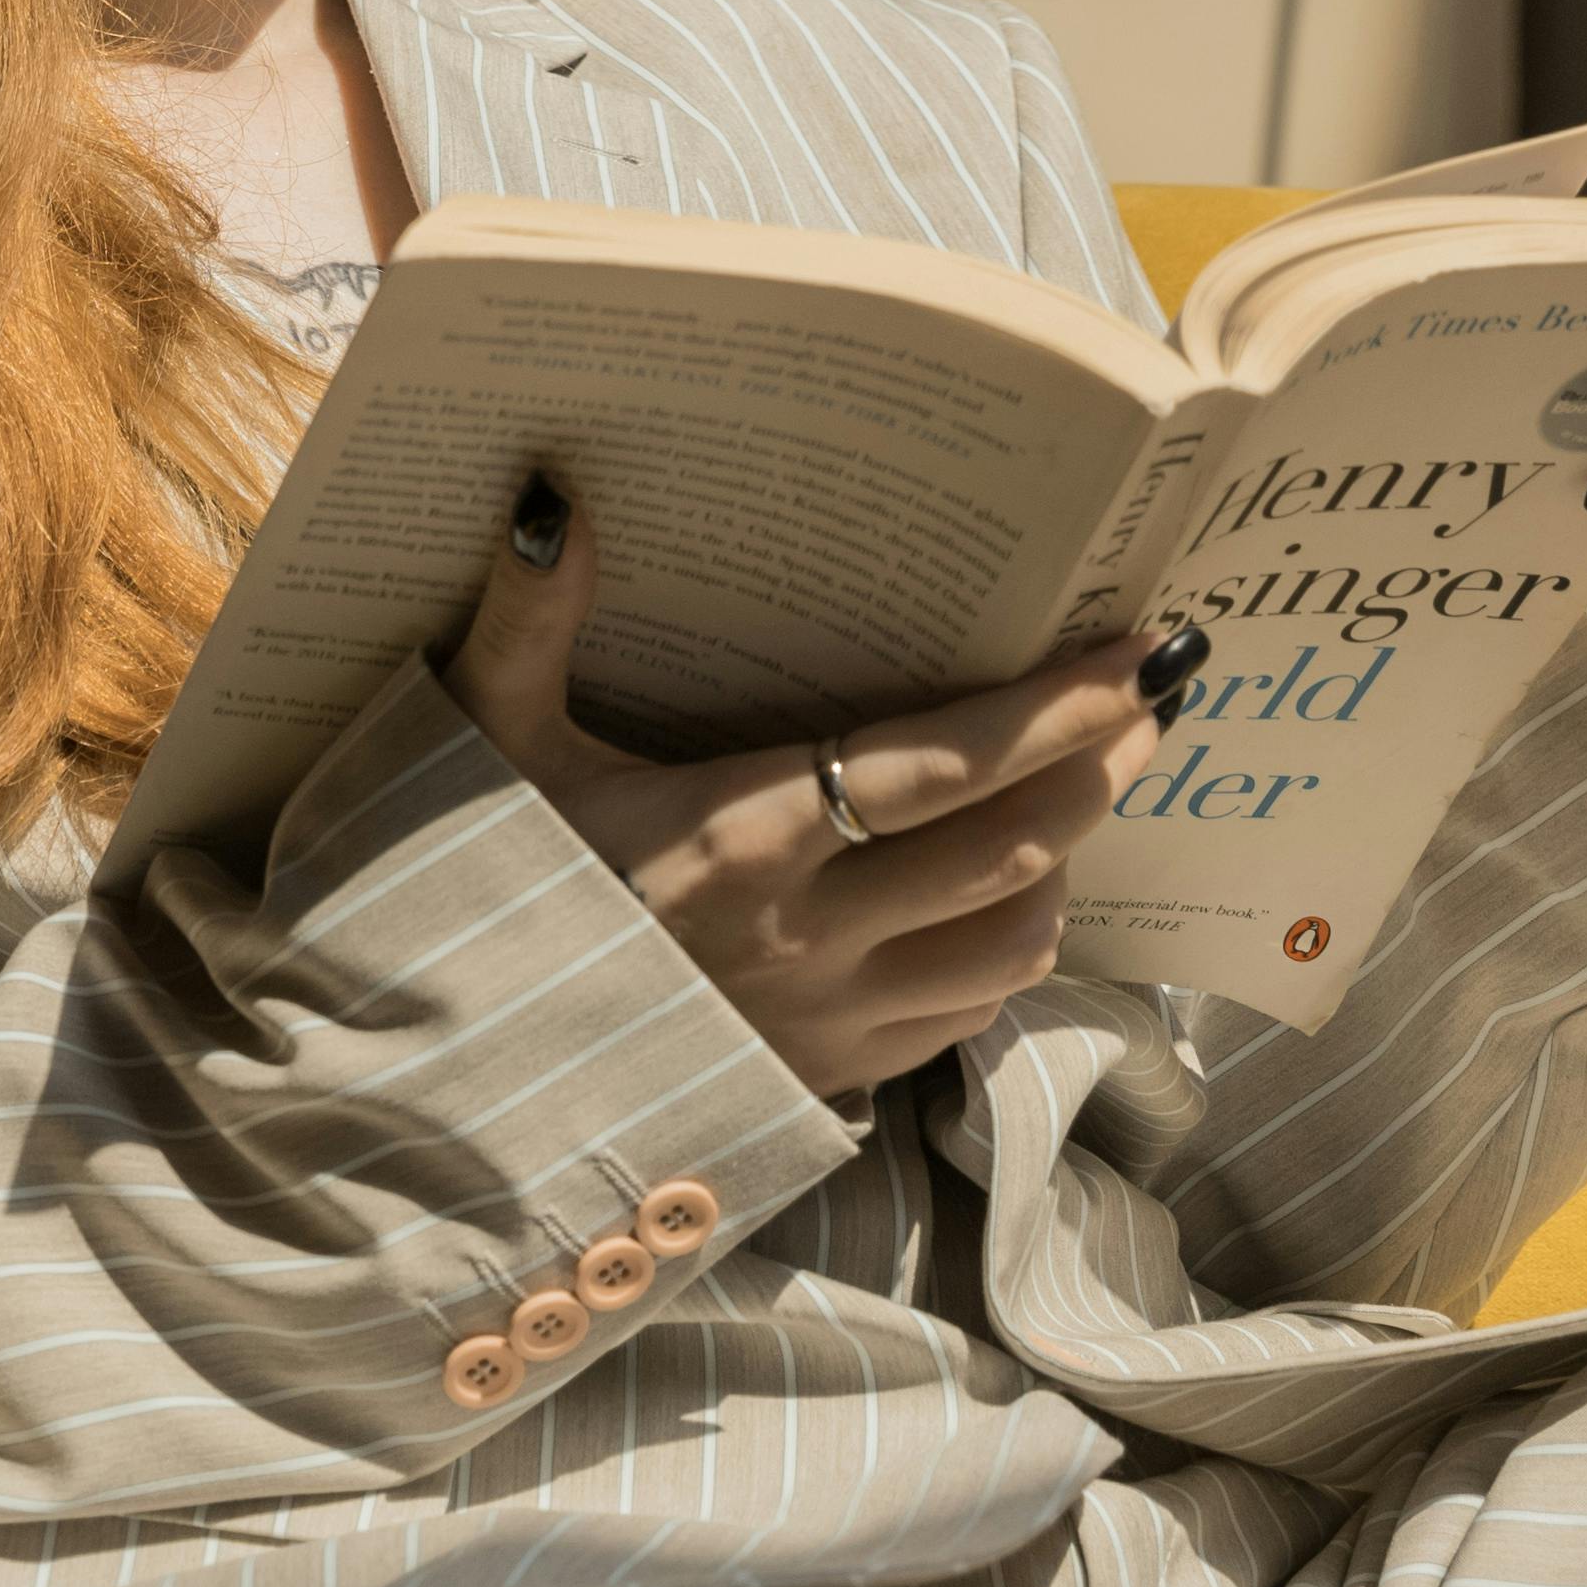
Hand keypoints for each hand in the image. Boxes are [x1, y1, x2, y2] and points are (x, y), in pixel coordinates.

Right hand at [440, 467, 1191, 1099]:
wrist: (442, 1087)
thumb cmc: (473, 894)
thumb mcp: (483, 748)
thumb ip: (524, 624)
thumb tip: (550, 499)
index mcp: (739, 839)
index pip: (947, 765)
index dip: (1062, 707)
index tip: (1143, 650)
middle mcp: (808, 937)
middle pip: (1017, 847)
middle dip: (1101, 766)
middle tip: (1143, 698)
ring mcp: (829, 1020)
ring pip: (1016, 943)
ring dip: (1065, 863)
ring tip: (1074, 792)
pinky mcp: (828, 1079)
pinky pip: (967, 1016)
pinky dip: (1009, 951)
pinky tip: (996, 899)